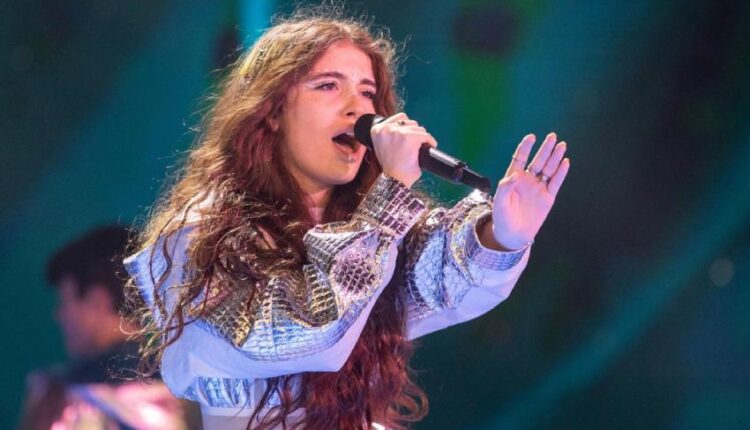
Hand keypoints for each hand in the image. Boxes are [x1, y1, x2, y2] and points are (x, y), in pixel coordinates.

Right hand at [369, 113, 437, 187]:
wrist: (394, 181)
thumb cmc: (390, 168)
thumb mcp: (382, 147)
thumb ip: (389, 136)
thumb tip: (402, 128)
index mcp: (376, 130)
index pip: (398, 118)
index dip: (406, 127)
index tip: (409, 136)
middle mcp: (386, 129)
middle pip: (409, 122)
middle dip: (414, 133)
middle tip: (415, 145)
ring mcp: (398, 132)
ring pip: (418, 128)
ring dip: (421, 137)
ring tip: (420, 147)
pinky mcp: (410, 138)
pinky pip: (425, 135)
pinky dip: (430, 141)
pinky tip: (430, 146)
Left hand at [483, 132, 569, 250]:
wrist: (513, 235)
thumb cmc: (502, 218)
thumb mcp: (499, 203)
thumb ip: (505, 187)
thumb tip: (514, 175)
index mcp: (513, 179)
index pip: (520, 159)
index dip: (525, 148)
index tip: (531, 137)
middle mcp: (527, 181)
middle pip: (538, 161)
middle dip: (545, 149)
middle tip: (552, 136)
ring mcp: (538, 188)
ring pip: (548, 169)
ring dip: (555, 157)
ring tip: (562, 145)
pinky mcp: (548, 198)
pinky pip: (556, 183)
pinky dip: (561, 173)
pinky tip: (565, 162)